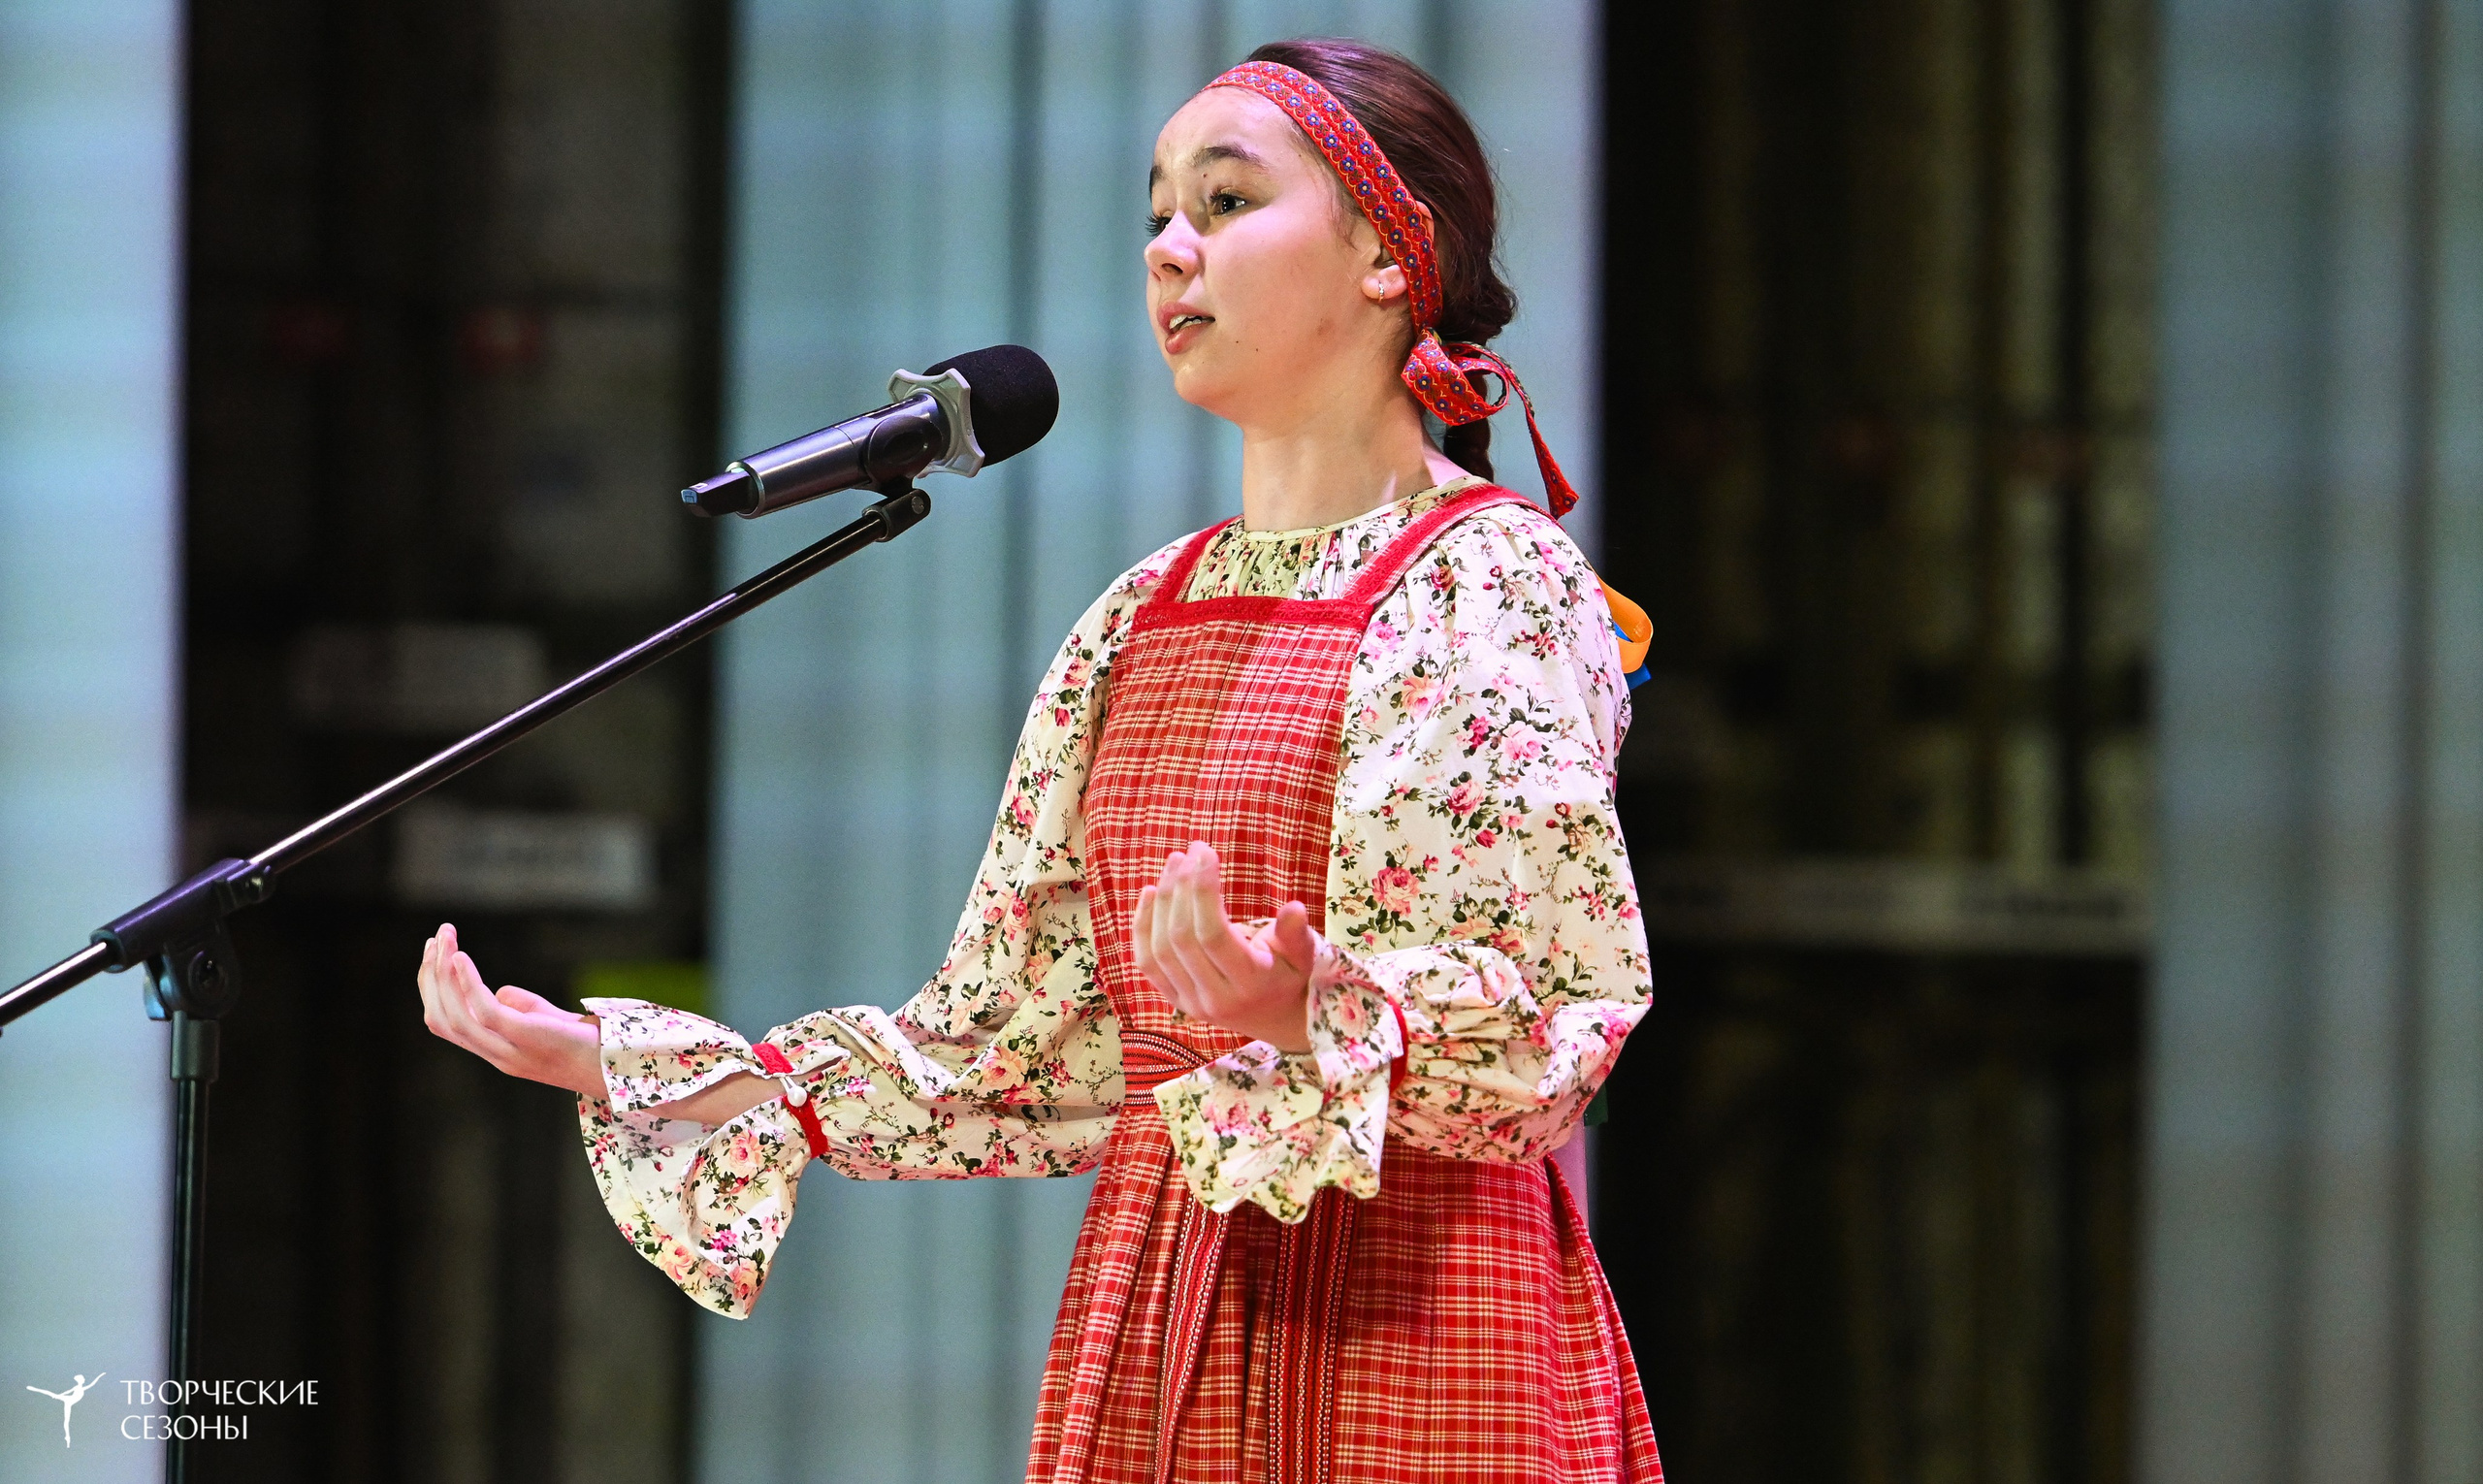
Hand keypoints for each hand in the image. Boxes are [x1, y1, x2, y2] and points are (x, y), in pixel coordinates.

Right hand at [416, 923, 605, 1098]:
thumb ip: (519, 1006)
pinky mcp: (525, 1037)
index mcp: (493, 1049)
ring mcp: (508, 1050)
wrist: (612, 1064)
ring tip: (444, 940)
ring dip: (443, 975)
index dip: (431, 988)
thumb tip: (498, 991)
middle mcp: (494, 1053)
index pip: (444, 1022)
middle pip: (442, 1018)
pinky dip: (467, 983)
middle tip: (435, 937)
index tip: (432, 952)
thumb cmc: (582, 1040)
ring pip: (455, 1016)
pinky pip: (485, 1011)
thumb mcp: (543, 1020)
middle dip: (431, 976)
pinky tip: (461, 958)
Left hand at [1133, 841, 1317, 1052]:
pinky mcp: (1173, 1000)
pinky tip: (1149, 892)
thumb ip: (1296, 933)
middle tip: (1190, 851)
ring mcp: (1189, 1002)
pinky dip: (1143, 924)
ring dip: (1162, 900)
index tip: (1207, 852)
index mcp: (1251, 984)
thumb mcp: (1303, 955)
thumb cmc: (1289, 976)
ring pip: (1160, 948)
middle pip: (1183, 938)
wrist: (1274, 1020)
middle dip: (1181, 887)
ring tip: (1174, 862)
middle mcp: (1215, 998)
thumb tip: (1294, 909)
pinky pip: (1146, 962)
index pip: (1214, 935)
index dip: (1203, 890)